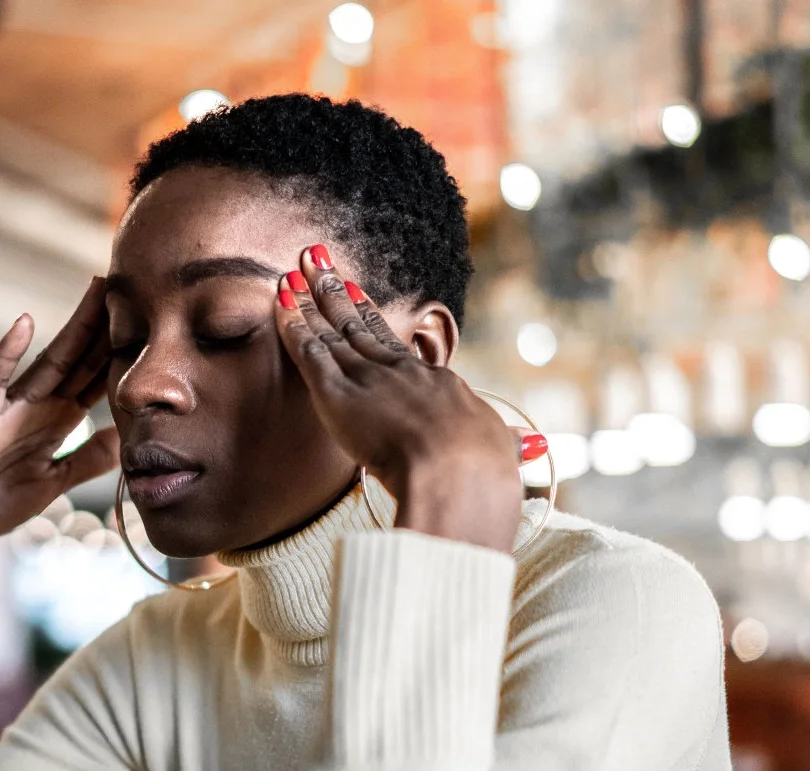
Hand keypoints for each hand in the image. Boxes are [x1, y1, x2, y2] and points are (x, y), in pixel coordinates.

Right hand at [0, 279, 120, 603]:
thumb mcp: (53, 483)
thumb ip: (87, 460)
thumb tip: (128, 439)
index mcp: (56, 421)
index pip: (97, 381)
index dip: (125, 355)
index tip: (158, 327)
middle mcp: (37, 406)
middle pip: (80, 361)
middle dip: (108, 327)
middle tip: (138, 287)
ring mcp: (9, 408)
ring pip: (48, 361)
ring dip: (73, 327)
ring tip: (97, 290)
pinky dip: (7, 351)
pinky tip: (24, 324)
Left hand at [272, 247, 524, 552]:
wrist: (459, 471)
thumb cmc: (483, 470)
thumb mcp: (498, 453)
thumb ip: (506, 447)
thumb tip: (529, 447)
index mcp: (437, 387)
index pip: (396, 350)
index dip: (372, 319)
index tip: (355, 292)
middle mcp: (400, 374)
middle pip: (361, 326)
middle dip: (335, 293)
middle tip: (315, 260)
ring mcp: (368, 381)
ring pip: (332, 333)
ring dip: (309, 300)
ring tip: (293, 270)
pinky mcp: (337, 396)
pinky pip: (310, 356)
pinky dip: (293, 328)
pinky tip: (280, 304)